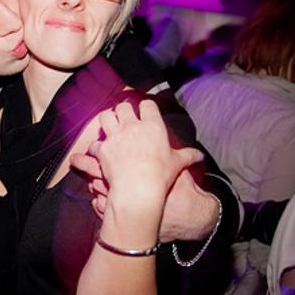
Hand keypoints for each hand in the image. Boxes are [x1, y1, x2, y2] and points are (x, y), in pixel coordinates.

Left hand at [78, 101, 203, 213]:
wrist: (139, 189)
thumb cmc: (160, 176)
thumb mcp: (177, 164)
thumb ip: (188, 156)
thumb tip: (200, 156)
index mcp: (152, 126)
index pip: (147, 105)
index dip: (144, 107)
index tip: (144, 112)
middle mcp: (132, 127)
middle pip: (123, 107)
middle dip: (123, 111)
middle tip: (124, 119)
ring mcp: (115, 136)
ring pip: (105, 116)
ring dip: (107, 121)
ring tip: (109, 127)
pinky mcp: (102, 149)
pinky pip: (94, 143)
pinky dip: (95, 147)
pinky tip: (98, 151)